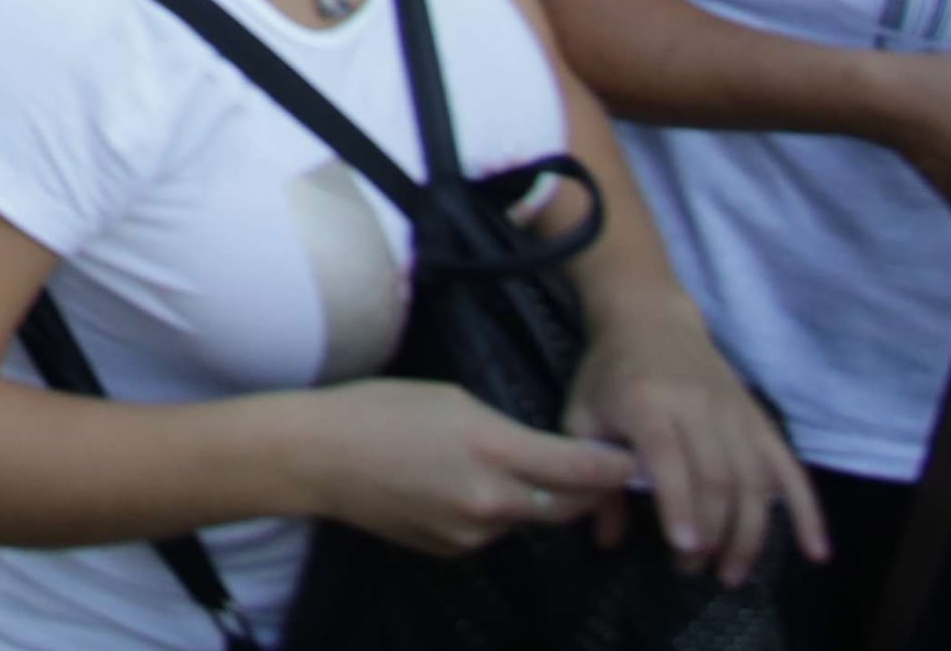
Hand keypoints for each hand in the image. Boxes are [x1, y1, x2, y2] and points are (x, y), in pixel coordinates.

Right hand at [298, 377, 645, 557]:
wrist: (319, 457)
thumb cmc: (380, 409)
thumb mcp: (453, 398)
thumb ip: (508, 431)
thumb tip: (542, 455)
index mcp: (494, 448)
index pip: (580, 469)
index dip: (615, 467)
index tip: (632, 461)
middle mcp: (492, 499)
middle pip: (567, 506)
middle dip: (587, 490)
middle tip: (593, 470)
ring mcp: (472, 533)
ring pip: (528, 519)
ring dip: (535, 500)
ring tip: (507, 470)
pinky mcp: (453, 551)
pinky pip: (493, 533)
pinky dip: (495, 513)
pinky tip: (462, 488)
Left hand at [567, 303, 825, 584]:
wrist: (650, 317)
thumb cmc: (609, 372)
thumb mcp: (582, 415)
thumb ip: (593, 474)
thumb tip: (608, 540)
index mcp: (647, 402)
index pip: (670, 459)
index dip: (680, 504)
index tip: (685, 546)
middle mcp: (698, 407)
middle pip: (718, 478)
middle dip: (711, 532)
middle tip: (693, 569)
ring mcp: (735, 412)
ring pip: (754, 481)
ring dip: (749, 533)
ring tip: (731, 573)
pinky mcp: (759, 419)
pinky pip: (789, 468)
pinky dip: (806, 511)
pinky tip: (815, 551)